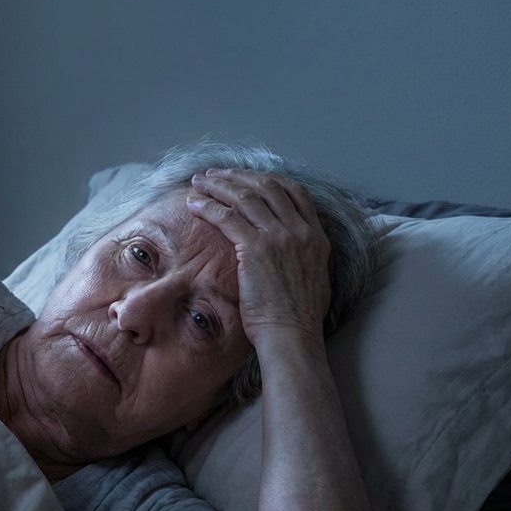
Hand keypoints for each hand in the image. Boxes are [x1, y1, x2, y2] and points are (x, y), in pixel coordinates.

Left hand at [185, 168, 331, 342]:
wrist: (292, 335)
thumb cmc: (297, 316)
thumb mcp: (313, 276)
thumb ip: (301, 254)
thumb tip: (285, 246)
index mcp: (317, 236)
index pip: (294, 191)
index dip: (267, 179)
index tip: (246, 178)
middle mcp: (301, 231)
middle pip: (267, 187)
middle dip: (238, 176)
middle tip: (215, 175)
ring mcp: (279, 238)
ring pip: (245, 197)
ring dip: (218, 186)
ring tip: (199, 183)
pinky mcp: (256, 249)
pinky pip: (227, 218)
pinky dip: (208, 207)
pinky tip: (194, 204)